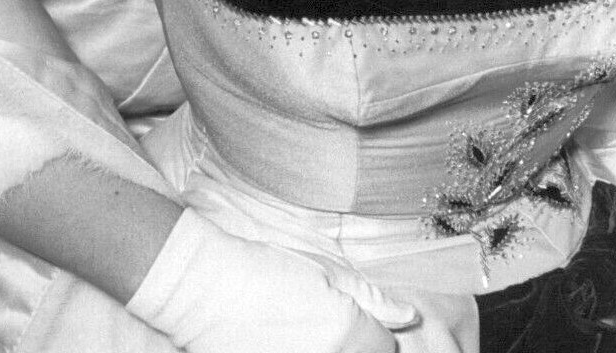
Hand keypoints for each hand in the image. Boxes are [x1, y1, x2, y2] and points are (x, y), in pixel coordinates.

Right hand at [127, 208, 413, 352]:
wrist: (206, 290)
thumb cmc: (265, 271)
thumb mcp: (323, 274)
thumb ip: (371, 299)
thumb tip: (408, 315)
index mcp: (346, 331)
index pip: (383, 348)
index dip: (374, 334)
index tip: (360, 324)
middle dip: (356, 346)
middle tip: (326, 329)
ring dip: (330, 352)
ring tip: (303, 334)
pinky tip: (284, 342)